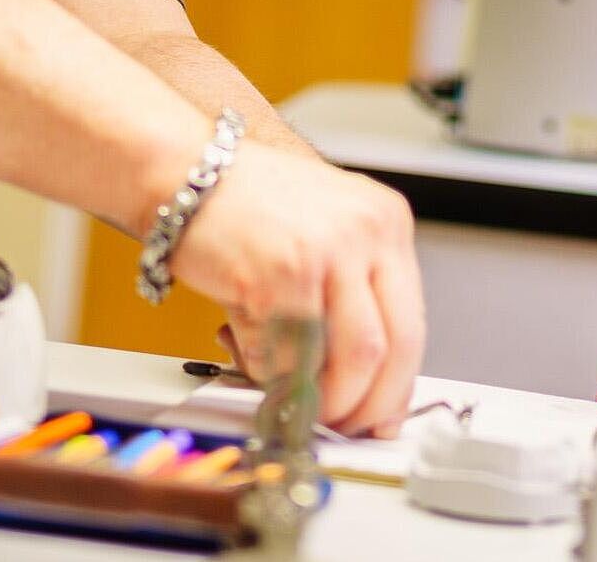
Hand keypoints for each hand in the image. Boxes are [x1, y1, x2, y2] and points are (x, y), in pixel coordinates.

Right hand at [167, 143, 423, 437]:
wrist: (184, 171)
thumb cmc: (245, 203)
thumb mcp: (325, 230)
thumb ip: (351, 293)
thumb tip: (366, 380)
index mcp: (385, 221)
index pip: (412, 324)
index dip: (396, 385)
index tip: (380, 414)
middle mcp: (365, 232)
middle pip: (391, 349)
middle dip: (365, 405)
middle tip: (343, 425)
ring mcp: (325, 252)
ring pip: (349, 363)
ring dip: (321, 401)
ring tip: (293, 397)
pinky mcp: (279, 275)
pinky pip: (288, 355)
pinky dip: (269, 372)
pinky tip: (247, 348)